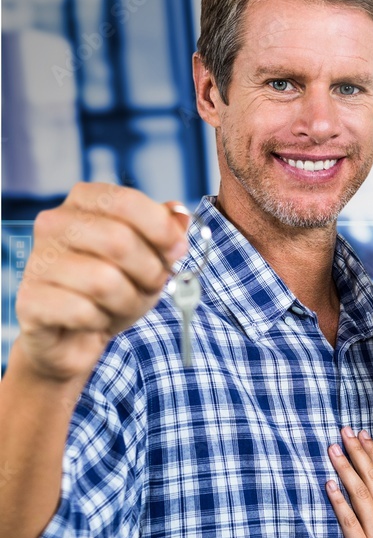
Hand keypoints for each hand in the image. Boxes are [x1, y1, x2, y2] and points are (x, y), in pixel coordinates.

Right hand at [14, 183, 189, 382]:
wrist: (74, 336)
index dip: (161, 229)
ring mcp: (38, 260)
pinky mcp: (29, 300)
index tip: (178, 250)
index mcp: (83, 202)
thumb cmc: (113, 291)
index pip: (125, 201)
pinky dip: (100, 322)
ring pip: (105, 281)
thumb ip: (166, 234)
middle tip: (151, 287)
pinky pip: (84, 311)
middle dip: (149, 273)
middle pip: (119, 241)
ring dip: (127, 302)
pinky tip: (94, 321)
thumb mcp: (149, 259)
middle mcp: (54, 224)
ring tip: (120, 306)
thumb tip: (179, 215)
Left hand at [325, 427, 372, 537]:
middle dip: (357, 452)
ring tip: (333, 450)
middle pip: (372, 479)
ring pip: (360, 494)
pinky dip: (339, 502)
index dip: (372, 454)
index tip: (362, 434)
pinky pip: (350, 522)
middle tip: (344, 431)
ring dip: (346, 469)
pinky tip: (330, 485)